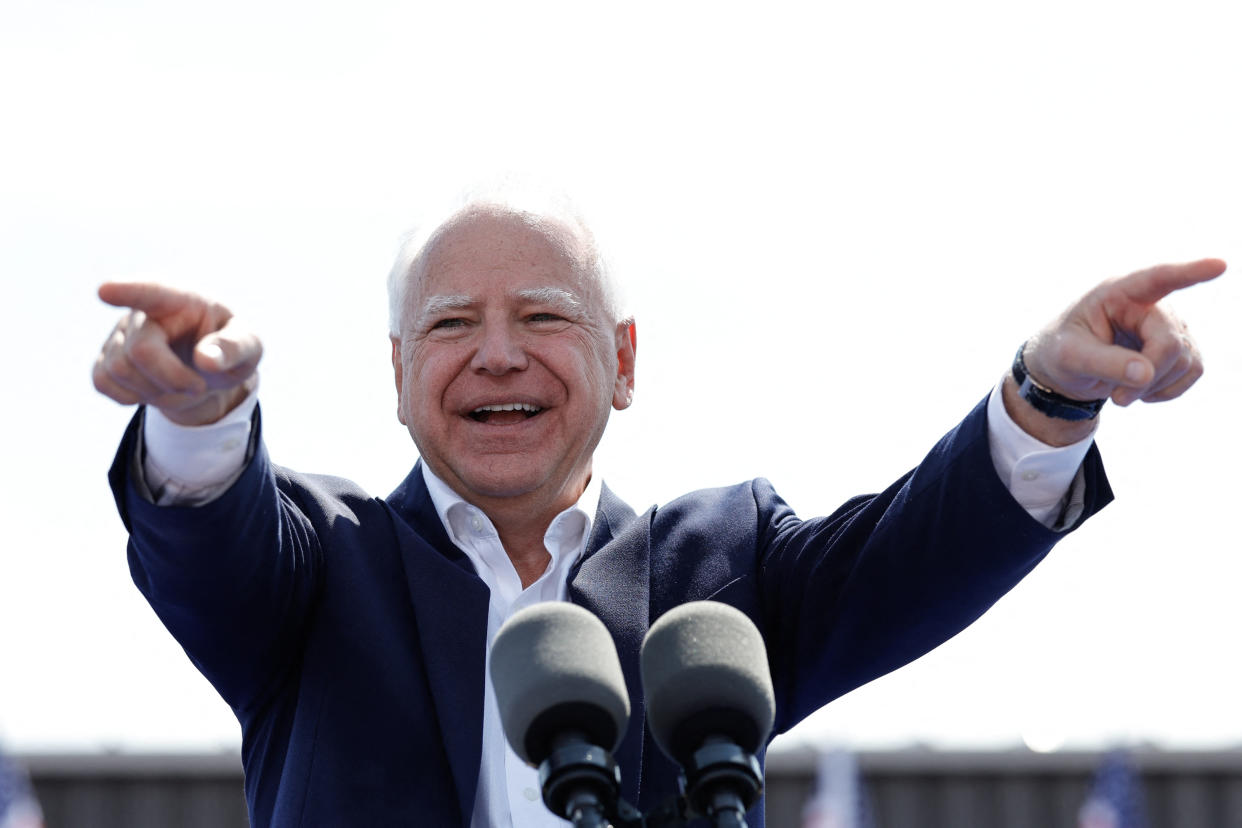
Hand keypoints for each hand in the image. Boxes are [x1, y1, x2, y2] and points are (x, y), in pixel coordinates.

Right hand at [93, 282, 261, 424]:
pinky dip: (132, 397)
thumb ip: (235, 347)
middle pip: (141, 351)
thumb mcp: (248, 346)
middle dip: (173, 379)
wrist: (206, 367)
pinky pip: (103, 382)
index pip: (152, 291)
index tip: (105, 290)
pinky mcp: (105, 357)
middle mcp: (144, 311)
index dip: (128, 290)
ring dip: (157, 391)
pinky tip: (153, 388)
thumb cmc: (228, 347)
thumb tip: (207, 359)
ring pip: (120, 371)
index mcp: (181, 298)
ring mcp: (120, 333)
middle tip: (199, 387)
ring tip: (180, 384)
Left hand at [1023, 258, 1224, 407]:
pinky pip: (1194, 371)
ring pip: (1186, 361)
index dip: (1189, 273)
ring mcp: (1170, 324)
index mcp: (1118, 293)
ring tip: (1122, 390)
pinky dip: (1168, 390)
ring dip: (1155, 386)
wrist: (1067, 368)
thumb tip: (1145, 373)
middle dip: (1147, 377)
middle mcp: (1150, 304)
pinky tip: (1142, 390)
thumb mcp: (1069, 358)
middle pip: (1170, 343)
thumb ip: (1104, 363)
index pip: (1157, 279)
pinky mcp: (1181, 346)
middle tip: (1117, 399)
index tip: (1218, 265)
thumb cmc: (1061, 351)